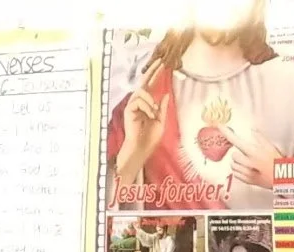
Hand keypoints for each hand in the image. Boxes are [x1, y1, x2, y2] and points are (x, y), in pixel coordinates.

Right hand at [117, 61, 168, 180]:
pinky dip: (147, 107)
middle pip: (144, 83)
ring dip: (151, 101)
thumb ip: (163, 108)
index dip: (156, 75)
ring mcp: (132, 107)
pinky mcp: (128, 111)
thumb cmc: (149, 139)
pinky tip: (149, 116)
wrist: (140, 150)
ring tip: (154, 113)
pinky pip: (138, 101)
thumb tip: (165, 94)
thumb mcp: (161, 122)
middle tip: (160, 61)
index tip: (163, 64)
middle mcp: (139, 103)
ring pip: (142, 92)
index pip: (151, 86)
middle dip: (152, 71)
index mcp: (147, 105)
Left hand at [224, 123, 279, 189]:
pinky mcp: (245, 180)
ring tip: (250, 163)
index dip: (226, 133)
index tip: (220, 126)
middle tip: (248, 155)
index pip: (235, 140)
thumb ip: (260, 138)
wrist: (280, 178)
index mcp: (253, 152)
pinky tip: (249, 169)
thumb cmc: (276, 162)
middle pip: (234, 155)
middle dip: (239, 154)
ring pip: (233, 165)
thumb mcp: (270, 147)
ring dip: (238, 163)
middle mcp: (247, 162)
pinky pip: (236, 174)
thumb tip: (252, 130)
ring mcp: (245, 172)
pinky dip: (239, 171)